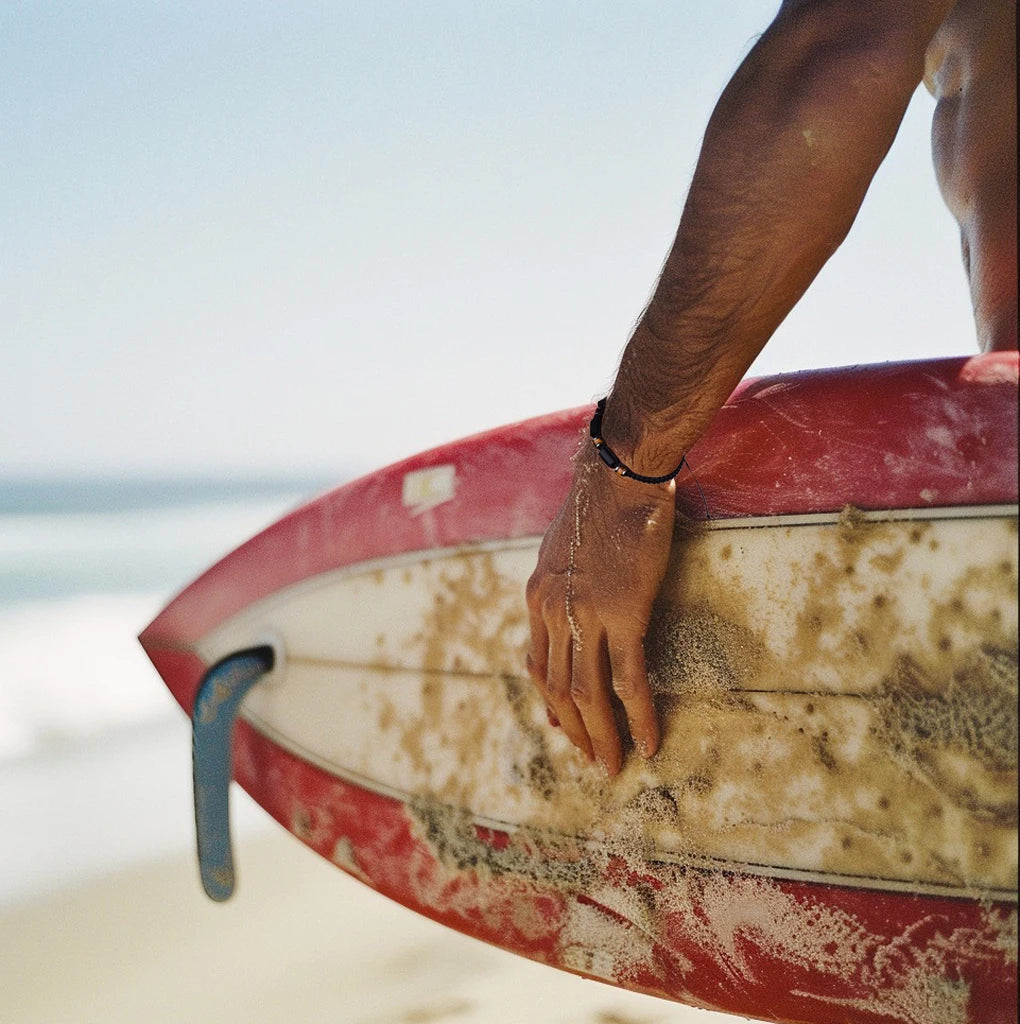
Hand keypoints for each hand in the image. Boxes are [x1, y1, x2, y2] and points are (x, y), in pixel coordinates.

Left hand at [525, 444, 674, 774]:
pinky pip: (628, 678)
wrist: (620, 476)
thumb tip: (563, 619)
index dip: (550, 701)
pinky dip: (637, 715)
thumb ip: (558, 589)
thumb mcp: (563, 550)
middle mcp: (552, 612)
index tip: (562, 725)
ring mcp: (585, 615)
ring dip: (600, 735)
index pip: (536, 664)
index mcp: (537, 598)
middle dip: (573, 730)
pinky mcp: (623, 614)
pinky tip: (649, 740)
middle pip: (556, 688)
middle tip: (591, 759)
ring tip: (613, 764)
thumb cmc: (599, 507)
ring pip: (587, 693)